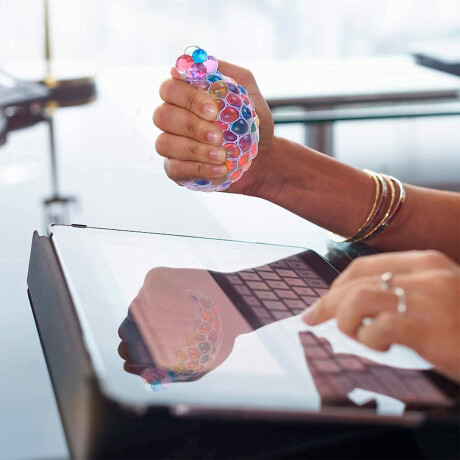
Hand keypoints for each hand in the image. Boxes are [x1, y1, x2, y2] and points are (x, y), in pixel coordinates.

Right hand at [153, 61, 274, 195]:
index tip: (214, 110)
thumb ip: (227, 73)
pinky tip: (219, 169)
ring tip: (222, 155)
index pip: (170, 88)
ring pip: (164, 143)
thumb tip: (202, 61)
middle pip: (162, 116)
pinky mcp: (175, 169)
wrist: (262, 157)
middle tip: (219, 136)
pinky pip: (174, 169)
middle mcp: (171, 119)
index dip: (188, 98)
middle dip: (191, 126)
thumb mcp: (248, 91)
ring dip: (194, 150)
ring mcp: (170, 145)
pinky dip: (197, 169)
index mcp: (183, 97)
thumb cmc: (251, 122)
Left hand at [302, 250, 459, 381]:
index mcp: (424, 261)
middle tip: (311, 320)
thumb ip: (400, 292)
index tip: (321, 302)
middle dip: (326, 303)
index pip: (363, 265)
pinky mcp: (426, 326)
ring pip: (358, 300)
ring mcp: (426, 298)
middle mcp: (424, 273)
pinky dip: (367, 339)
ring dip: (344, 321)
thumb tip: (354, 304)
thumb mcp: (435, 297)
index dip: (335, 284)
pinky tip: (380, 347)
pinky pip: (375, 328)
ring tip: (355, 336)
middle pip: (354, 281)